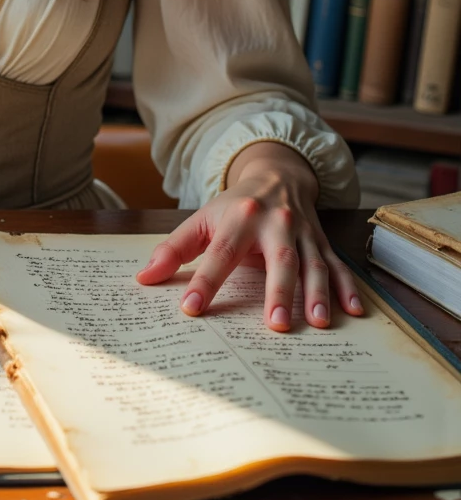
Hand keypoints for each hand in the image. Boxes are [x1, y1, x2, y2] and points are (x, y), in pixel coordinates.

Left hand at [135, 141, 364, 331]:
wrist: (276, 174)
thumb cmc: (232, 206)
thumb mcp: (201, 219)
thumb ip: (173, 249)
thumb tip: (143, 278)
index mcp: (238, 218)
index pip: (220, 252)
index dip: (204, 282)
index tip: (191, 309)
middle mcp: (274, 224)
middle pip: (279, 258)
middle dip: (279, 290)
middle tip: (276, 324)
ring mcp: (302, 233)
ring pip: (314, 263)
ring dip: (318, 294)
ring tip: (318, 323)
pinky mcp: (322, 242)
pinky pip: (338, 265)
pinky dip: (348, 288)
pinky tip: (355, 311)